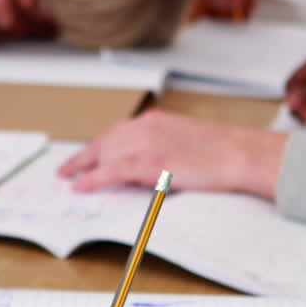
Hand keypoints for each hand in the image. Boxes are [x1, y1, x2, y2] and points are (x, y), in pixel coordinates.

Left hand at [57, 111, 282, 197]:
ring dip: (82, 166)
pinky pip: (112, 170)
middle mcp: (146, 127)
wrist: (240, 153)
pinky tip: (79, 186)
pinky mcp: (150, 163)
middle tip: (65, 169)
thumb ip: (163, 146)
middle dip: (83, 156)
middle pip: (105, 141)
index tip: (84, 155)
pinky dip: (92, 178)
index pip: (117, 132)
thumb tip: (148, 165)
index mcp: (155, 120)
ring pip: (104, 153)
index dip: (97, 145)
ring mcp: (147, 144)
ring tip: (67, 178)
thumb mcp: (186, 140)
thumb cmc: (222, 151)